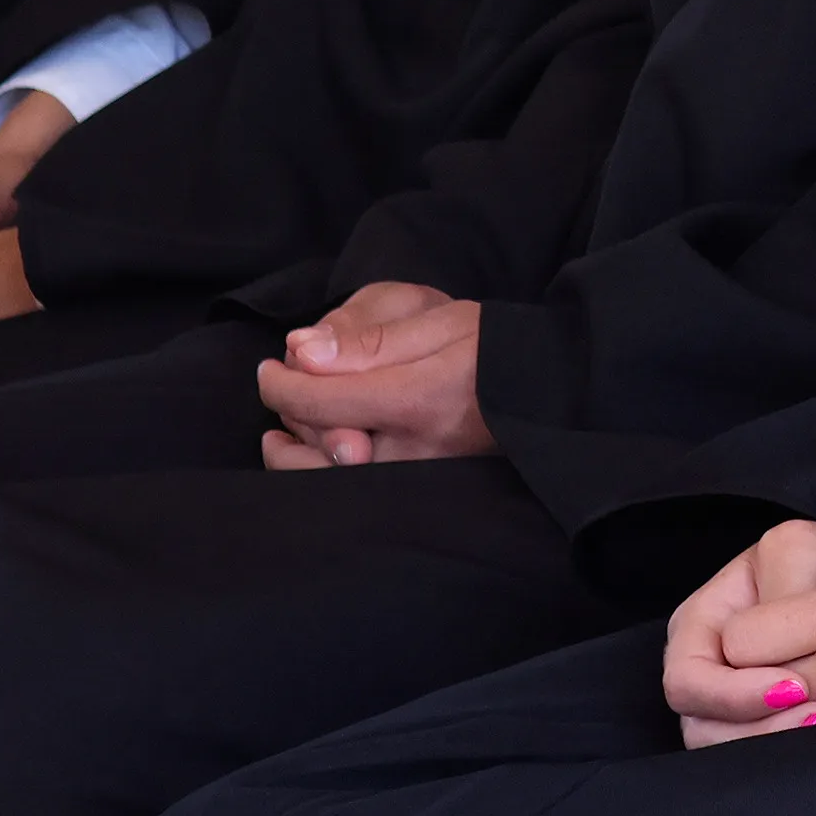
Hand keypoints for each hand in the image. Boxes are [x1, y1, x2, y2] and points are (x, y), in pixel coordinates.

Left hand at [254, 281, 488, 469]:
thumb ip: (371, 341)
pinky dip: (322, 476)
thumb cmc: (493, 347)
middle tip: (279, 387)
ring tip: (275, 437)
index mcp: (415, 399)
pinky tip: (313, 457)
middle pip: (316, 448)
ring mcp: (415, 476)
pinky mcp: (419, 489)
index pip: (320, 400)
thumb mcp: (439, 323)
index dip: (280, 383)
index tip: (269, 367)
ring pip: (329, 482)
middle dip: (287, 417)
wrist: (545, 390)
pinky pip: (352, 492)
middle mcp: (412, 449)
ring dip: (293, 460)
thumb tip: (302, 350)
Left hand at [663, 520, 815, 745]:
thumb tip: (811, 601)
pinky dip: (802, 737)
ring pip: (770, 733)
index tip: (765, 624)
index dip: (740, 632)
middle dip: (740, 681)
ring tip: (788, 696)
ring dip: (766, 717)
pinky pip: (814, 748)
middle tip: (764, 666)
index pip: (740, 638)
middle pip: (742, 691)